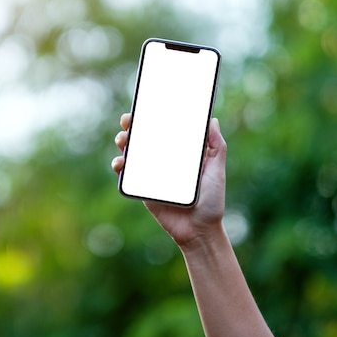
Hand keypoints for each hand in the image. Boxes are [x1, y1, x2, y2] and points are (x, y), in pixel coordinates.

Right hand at [111, 113, 227, 248]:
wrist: (199, 231)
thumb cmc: (212, 201)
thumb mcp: (216, 171)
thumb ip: (216, 147)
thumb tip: (213, 120)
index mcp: (179, 153)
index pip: (163, 129)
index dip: (152, 116)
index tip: (145, 105)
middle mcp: (162, 160)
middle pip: (143, 138)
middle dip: (132, 125)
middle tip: (129, 120)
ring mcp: (150, 175)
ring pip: (131, 153)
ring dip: (123, 142)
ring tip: (124, 139)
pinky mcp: (142, 189)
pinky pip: (126, 176)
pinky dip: (120, 166)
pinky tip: (121, 163)